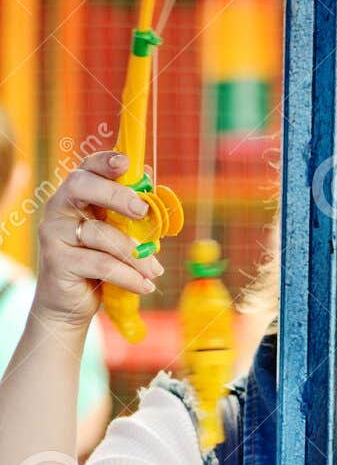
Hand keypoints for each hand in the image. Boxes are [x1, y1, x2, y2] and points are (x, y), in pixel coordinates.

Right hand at [31, 150, 163, 329]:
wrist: (71, 303)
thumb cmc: (99, 262)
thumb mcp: (119, 235)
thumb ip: (131, 214)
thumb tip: (153, 187)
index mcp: (77, 197)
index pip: (86, 169)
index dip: (104, 161)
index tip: (126, 162)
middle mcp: (60, 210)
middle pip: (81, 187)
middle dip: (114, 194)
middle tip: (142, 210)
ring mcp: (54, 234)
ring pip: (99, 233)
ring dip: (135, 254)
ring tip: (154, 271)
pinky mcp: (56, 261)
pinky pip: (100, 264)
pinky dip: (128, 276)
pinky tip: (144, 286)